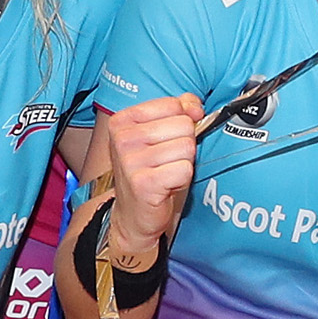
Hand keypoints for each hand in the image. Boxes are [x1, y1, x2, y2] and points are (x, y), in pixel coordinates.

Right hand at [100, 92, 201, 251]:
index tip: (169, 139)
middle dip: (184, 145)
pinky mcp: (144, 183)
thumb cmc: (149, 171)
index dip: (183, 122)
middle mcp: (123, 138)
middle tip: (167, 161)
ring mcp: (131, 161)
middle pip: (184, 126)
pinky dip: (182, 179)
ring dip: (183, 164)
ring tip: (166, 173)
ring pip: (187, 148)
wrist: (133, 214)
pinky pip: (185, 169)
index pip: (174, 105)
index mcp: (123, 120)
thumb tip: (194, 106)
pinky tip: (167, 185)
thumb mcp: (159, 135)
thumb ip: (178, 111)